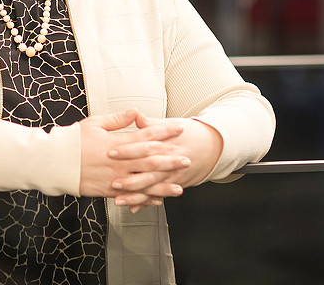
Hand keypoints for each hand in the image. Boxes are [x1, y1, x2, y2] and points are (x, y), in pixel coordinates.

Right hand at [78, 110, 190, 200]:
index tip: (179, 129)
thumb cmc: (73, 140)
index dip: (164, 132)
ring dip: (163, 185)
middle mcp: (119, 162)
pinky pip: (130, 196)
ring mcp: (114, 178)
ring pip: (143, 183)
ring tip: (179, 187)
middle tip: (187, 159)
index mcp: (117, 143)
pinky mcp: (108, 191)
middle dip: (170, 160)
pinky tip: (157, 200)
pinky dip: (145, 199)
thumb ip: (118, 119)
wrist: (54, 163)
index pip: (146, 136)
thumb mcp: (95, 124)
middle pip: (150, 161)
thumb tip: (136, 112)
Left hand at [108, 114, 222, 212]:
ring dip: (136, 195)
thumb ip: (151, 123)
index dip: (127, 149)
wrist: (212, 146)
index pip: (144, 146)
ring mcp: (172, 175)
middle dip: (130, 178)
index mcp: (165, 143)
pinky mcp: (174, 184)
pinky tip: (134, 208)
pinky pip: (158, 195)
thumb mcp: (171, 124)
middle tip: (113, 182)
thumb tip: (137, 115)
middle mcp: (169, 160)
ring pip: (152, 187)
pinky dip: (146, 202)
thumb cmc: (188, 133)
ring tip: (119, 199)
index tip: (111, 152)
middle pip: (148, 170)